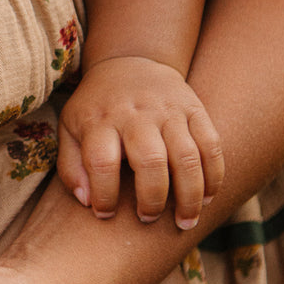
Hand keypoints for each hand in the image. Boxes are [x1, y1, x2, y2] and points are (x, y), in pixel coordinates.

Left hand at [58, 55, 223, 225]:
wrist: (130, 61)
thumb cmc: (96, 107)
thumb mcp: (70, 128)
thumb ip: (71, 167)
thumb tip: (87, 203)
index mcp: (99, 120)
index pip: (101, 162)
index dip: (104, 195)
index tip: (105, 215)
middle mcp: (135, 114)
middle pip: (150, 161)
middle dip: (152, 198)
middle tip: (148, 219)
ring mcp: (168, 110)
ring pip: (187, 157)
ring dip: (189, 196)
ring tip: (185, 221)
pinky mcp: (194, 109)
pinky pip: (212, 145)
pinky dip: (214, 176)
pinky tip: (207, 198)